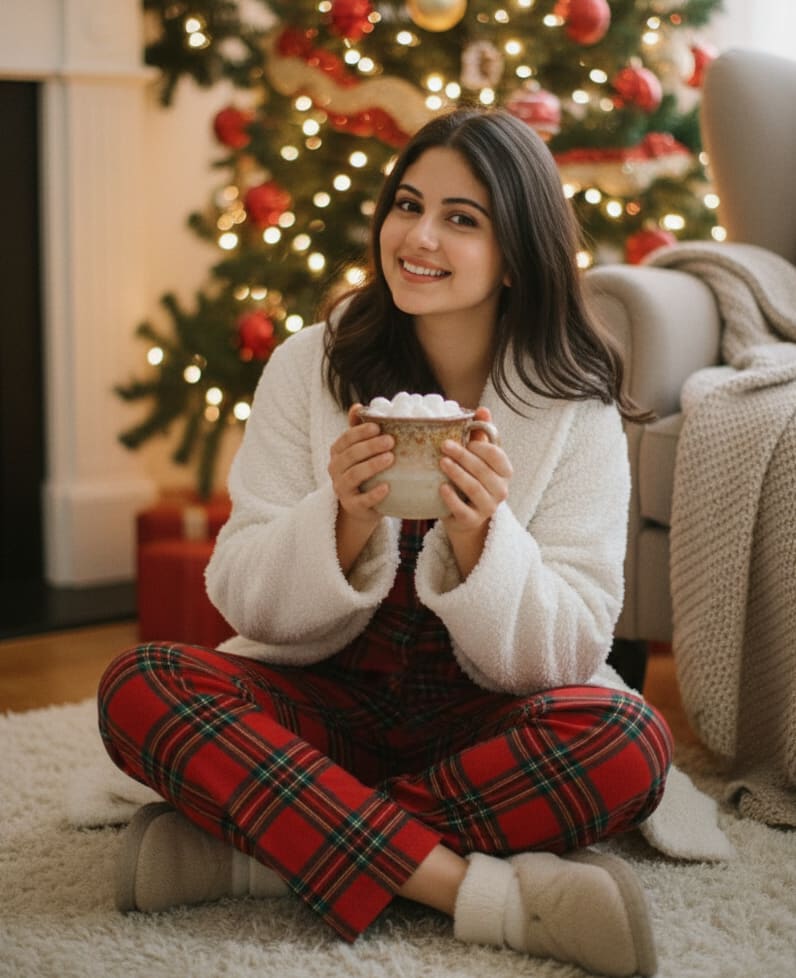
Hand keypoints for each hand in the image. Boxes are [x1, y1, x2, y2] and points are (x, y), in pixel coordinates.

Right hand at [328, 404, 393, 528]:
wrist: (360, 506)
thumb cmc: (364, 472)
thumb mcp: (360, 452)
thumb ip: (357, 430)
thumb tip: (357, 406)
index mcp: (337, 453)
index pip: (345, 439)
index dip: (360, 432)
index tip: (378, 426)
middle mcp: (335, 470)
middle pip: (350, 456)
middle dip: (370, 446)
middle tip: (390, 440)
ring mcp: (342, 489)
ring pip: (353, 475)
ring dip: (372, 465)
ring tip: (390, 458)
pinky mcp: (352, 506)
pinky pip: (362, 500)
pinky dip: (374, 494)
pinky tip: (387, 487)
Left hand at [439, 407, 511, 573]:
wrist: (466, 516)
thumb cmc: (472, 478)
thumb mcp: (478, 458)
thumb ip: (481, 434)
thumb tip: (483, 410)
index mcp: (504, 473)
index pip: (498, 457)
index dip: (483, 448)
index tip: (466, 440)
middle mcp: (500, 491)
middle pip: (484, 471)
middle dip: (464, 457)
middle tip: (445, 445)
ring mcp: (487, 508)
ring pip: (474, 489)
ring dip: (458, 474)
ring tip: (442, 462)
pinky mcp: (471, 520)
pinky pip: (462, 509)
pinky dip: (451, 498)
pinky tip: (441, 487)